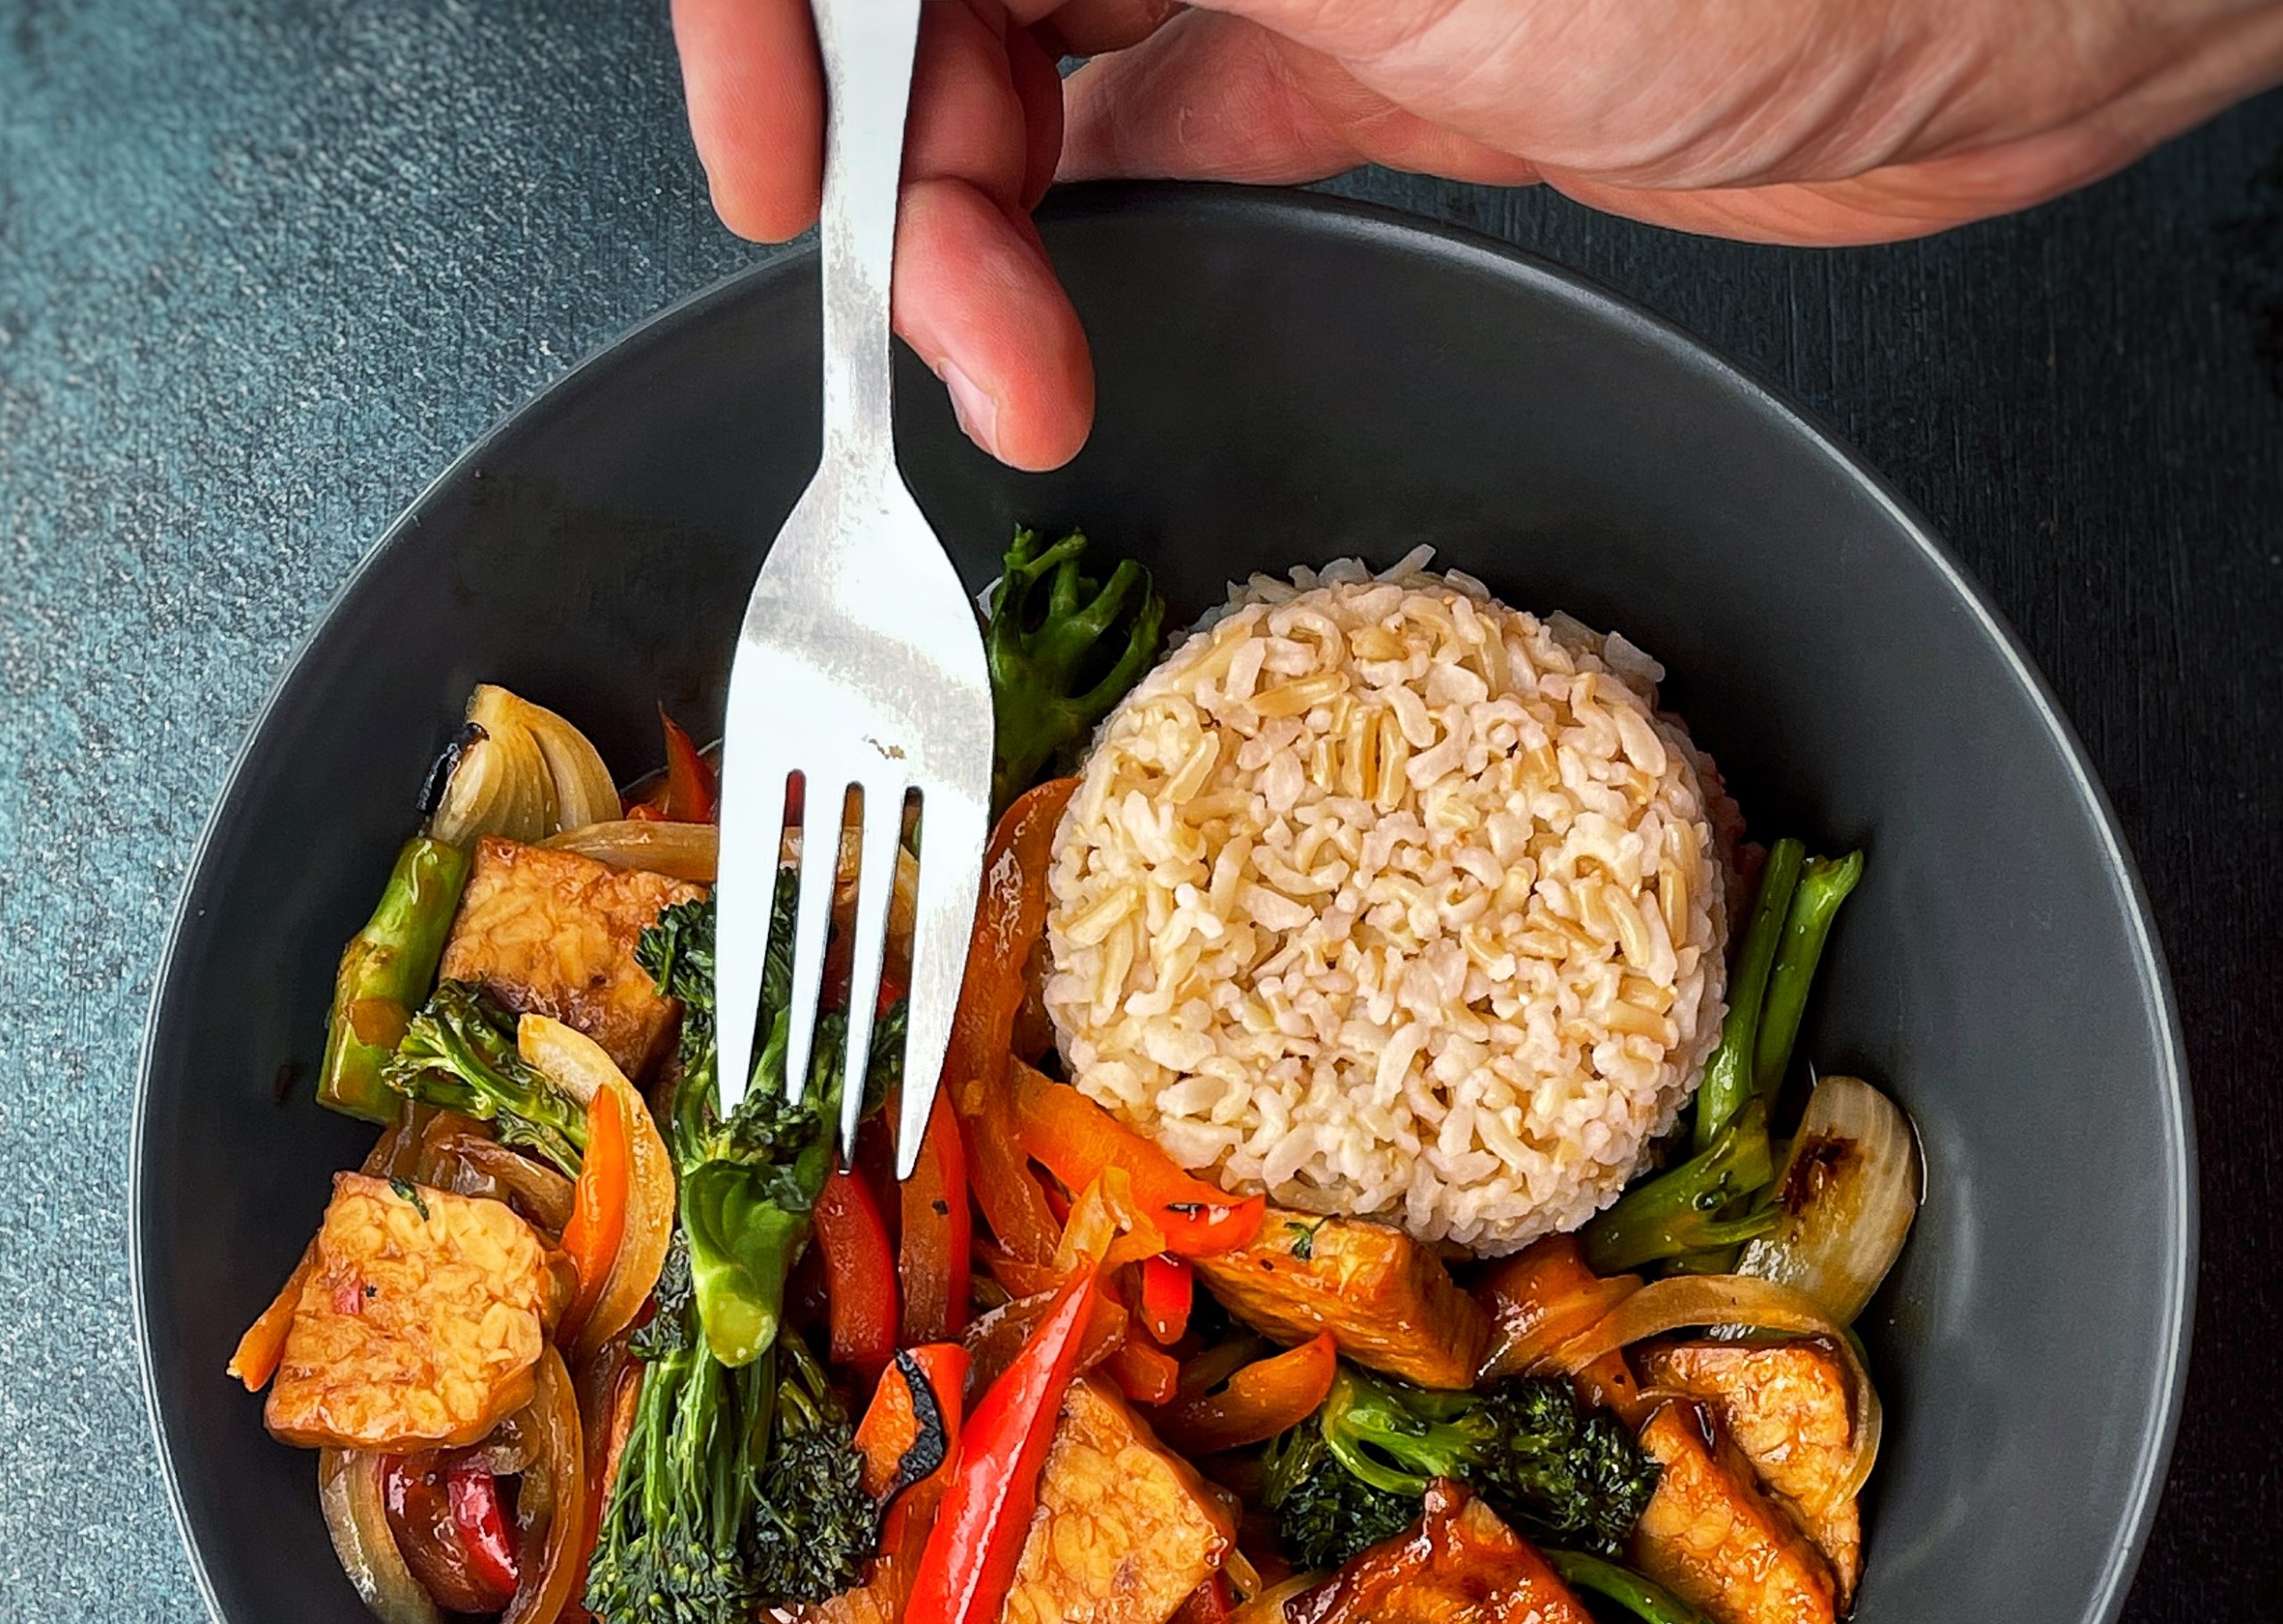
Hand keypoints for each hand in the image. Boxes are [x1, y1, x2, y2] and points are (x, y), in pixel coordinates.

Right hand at [671, 0, 2282, 466]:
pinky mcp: (1357, 50)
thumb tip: (909, 1)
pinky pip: (1150, 125)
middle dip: (895, 154)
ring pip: (1027, 62)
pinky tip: (1058, 314)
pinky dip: (1079, 228)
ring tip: (1014, 373)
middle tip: (921, 318)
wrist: (1996, 14)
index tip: (775, 162)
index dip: (788, 13)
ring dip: (977, 230)